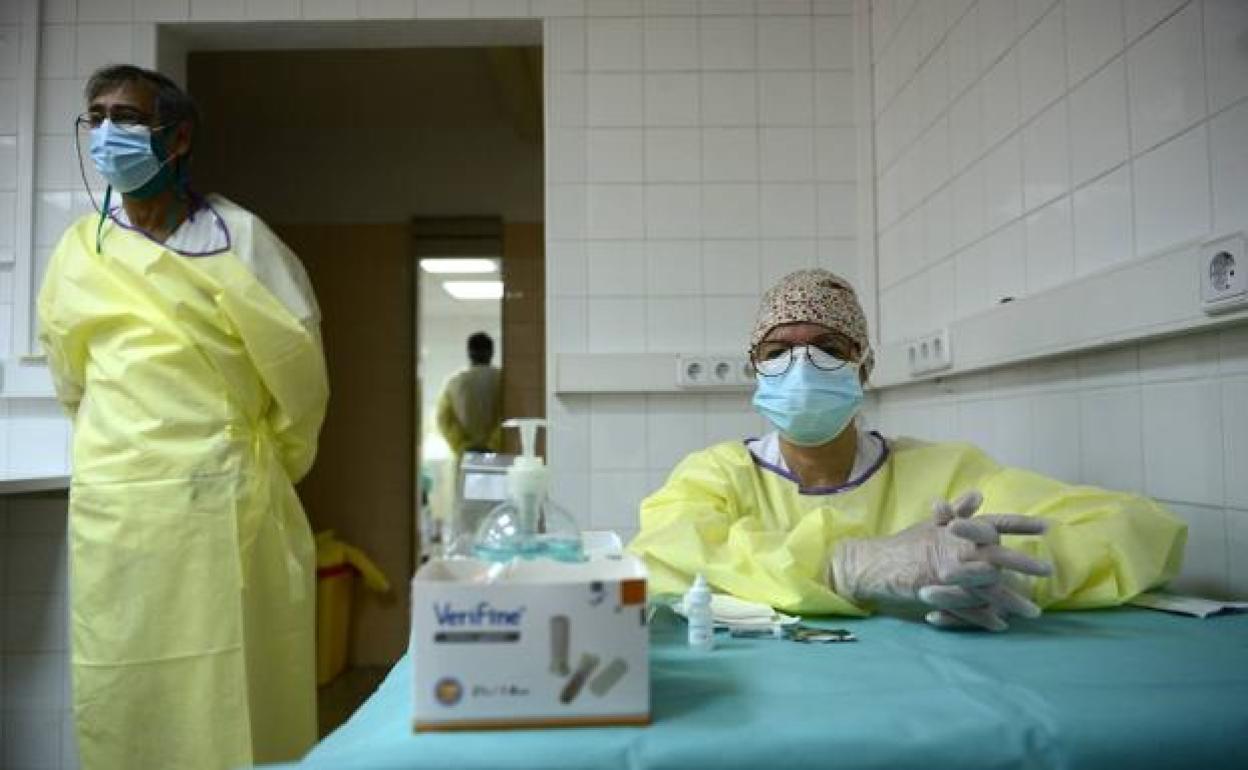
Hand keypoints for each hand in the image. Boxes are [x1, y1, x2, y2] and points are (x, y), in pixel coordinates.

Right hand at [830, 490, 1052, 630]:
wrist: (872, 564)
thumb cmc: (904, 545)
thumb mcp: (931, 526)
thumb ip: (956, 514)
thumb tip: (978, 495)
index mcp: (956, 530)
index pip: (994, 522)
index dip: (1021, 524)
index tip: (1047, 526)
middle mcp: (954, 547)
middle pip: (996, 553)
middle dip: (1024, 562)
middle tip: (1048, 570)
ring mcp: (946, 571)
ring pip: (986, 586)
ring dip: (1011, 599)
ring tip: (1032, 612)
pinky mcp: (937, 592)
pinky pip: (966, 608)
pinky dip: (983, 617)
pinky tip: (1001, 625)